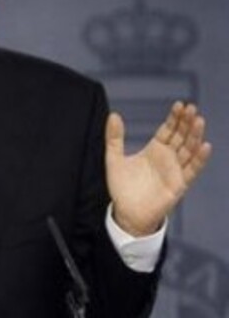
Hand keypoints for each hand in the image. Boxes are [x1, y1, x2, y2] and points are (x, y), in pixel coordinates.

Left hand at [106, 102, 211, 236]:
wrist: (126, 213)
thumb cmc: (122, 187)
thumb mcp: (114, 158)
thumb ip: (114, 138)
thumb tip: (113, 114)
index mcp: (154, 150)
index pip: (168, 130)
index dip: (174, 118)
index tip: (179, 105)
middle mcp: (168, 158)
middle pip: (181, 136)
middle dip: (186, 122)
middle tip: (192, 108)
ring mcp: (175, 170)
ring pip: (189, 150)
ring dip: (195, 136)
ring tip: (199, 121)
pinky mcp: (179, 184)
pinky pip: (192, 169)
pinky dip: (199, 158)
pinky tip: (205, 145)